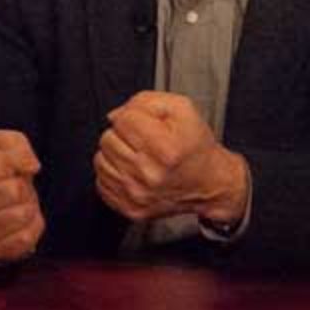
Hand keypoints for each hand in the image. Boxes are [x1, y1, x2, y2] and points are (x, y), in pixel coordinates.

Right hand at [0, 130, 44, 264]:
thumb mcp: (2, 143)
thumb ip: (16, 146)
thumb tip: (30, 167)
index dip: (14, 162)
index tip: (9, 166)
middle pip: (13, 191)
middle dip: (22, 185)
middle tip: (13, 186)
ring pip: (21, 214)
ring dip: (28, 205)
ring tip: (16, 202)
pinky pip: (25, 238)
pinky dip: (32, 225)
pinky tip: (20, 220)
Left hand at [93, 91, 247, 223]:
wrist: (209, 182)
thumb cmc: (195, 146)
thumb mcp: (182, 109)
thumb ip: (145, 101)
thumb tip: (115, 115)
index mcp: (165, 149)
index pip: (124, 120)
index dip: (133, 116)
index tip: (145, 124)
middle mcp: (151, 174)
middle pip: (108, 139)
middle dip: (123, 134)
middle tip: (143, 140)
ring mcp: (139, 195)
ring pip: (100, 160)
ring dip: (116, 154)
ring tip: (137, 155)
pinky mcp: (131, 208)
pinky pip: (101, 183)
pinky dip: (113, 174)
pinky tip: (131, 171)